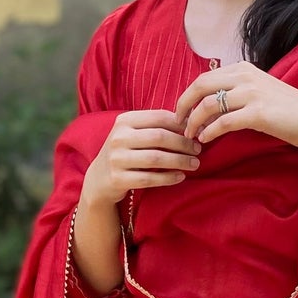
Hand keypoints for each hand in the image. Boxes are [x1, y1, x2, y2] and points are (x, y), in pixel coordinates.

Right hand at [81, 108, 201, 207]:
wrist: (99, 179)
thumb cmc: (125, 153)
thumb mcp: (134, 134)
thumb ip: (155, 126)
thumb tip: (191, 121)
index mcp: (124, 121)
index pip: (159, 117)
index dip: (181, 124)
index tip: (195, 132)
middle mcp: (118, 138)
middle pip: (159, 137)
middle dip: (183, 144)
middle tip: (198, 150)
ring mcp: (116, 159)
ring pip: (156, 159)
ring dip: (179, 161)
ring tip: (194, 164)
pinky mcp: (118, 179)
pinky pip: (149, 179)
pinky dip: (168, 178)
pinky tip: (181, 177)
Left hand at [174, 62, 297, 151]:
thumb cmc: (284, 110)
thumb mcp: (257, 91)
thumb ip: (234, 91)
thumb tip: (207, 103)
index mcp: (242, 68)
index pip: (203, 78)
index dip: (187, 96)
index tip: (181, 113)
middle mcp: (245, 76)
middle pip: (200, 86)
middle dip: (183, 106)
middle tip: (179, 124)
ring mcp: (251, 93)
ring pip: (208, 104)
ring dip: (194, 122)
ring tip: (190, 136)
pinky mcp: (257, 113)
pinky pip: (224, 122)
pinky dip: (210, 132)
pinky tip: (205, 140)